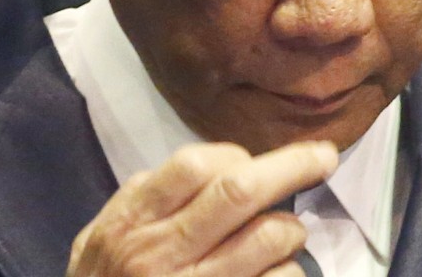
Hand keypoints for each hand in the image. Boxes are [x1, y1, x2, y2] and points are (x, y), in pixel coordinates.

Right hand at [66, 140, 337, 276]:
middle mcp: (162, 256)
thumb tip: (203, 166)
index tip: (247, 161)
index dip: (233, 156)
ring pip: (269, 237)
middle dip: (293, 166)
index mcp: (131, 225)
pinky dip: (289, 270)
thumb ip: (141, 199)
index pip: (193, 166)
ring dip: (292, 229)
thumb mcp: (97, 243)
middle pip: (240, 192)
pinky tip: (279, 271)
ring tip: (287, 233)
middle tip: (324, 156)